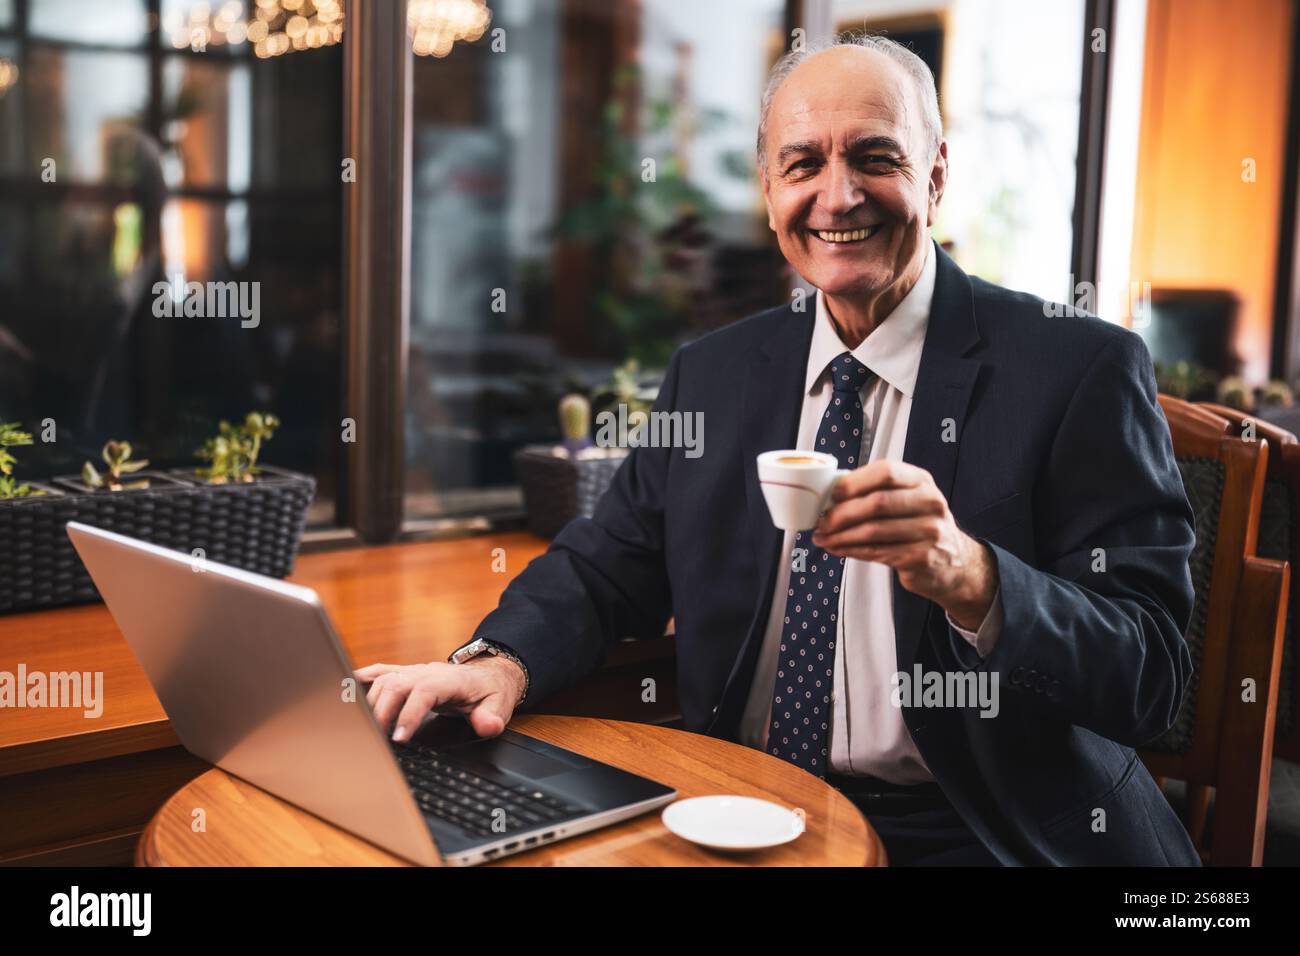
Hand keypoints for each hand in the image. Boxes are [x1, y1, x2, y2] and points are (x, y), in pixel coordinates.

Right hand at [355, 655, 526, 742]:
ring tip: (364, 727)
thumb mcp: (499, 705)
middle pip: (396, 685)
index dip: (409, 714)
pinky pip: (380, 671)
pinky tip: (344, 687)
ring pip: (384, 679)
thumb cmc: (489, 691)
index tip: (399, 737)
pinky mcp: (405, 673)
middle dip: (382, 712)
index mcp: (449, 680)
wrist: (487, 673)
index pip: (424, 692)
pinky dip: (361, 679)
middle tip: (377, 739)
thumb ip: (493, 717)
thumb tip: (487, 725)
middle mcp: (427, 672)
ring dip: (370, 702)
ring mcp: (414, 671)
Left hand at [809, 460, 997, 630]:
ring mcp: (929, 531)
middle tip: (821, 522)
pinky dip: (852, 551)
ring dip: (841, 536)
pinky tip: (839, 549)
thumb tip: (831, 495)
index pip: (886, 472)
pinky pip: (878, 553)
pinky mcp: (922, 557)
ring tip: (823, 538)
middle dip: (841, 514)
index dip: (854, 482)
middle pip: (877, 503)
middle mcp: (930, 502)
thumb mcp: (908, 500)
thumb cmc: (919, 526)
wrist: (954, 562)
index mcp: (921, 481)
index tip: (831, 494)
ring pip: (873, 531)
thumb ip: (877, 492)